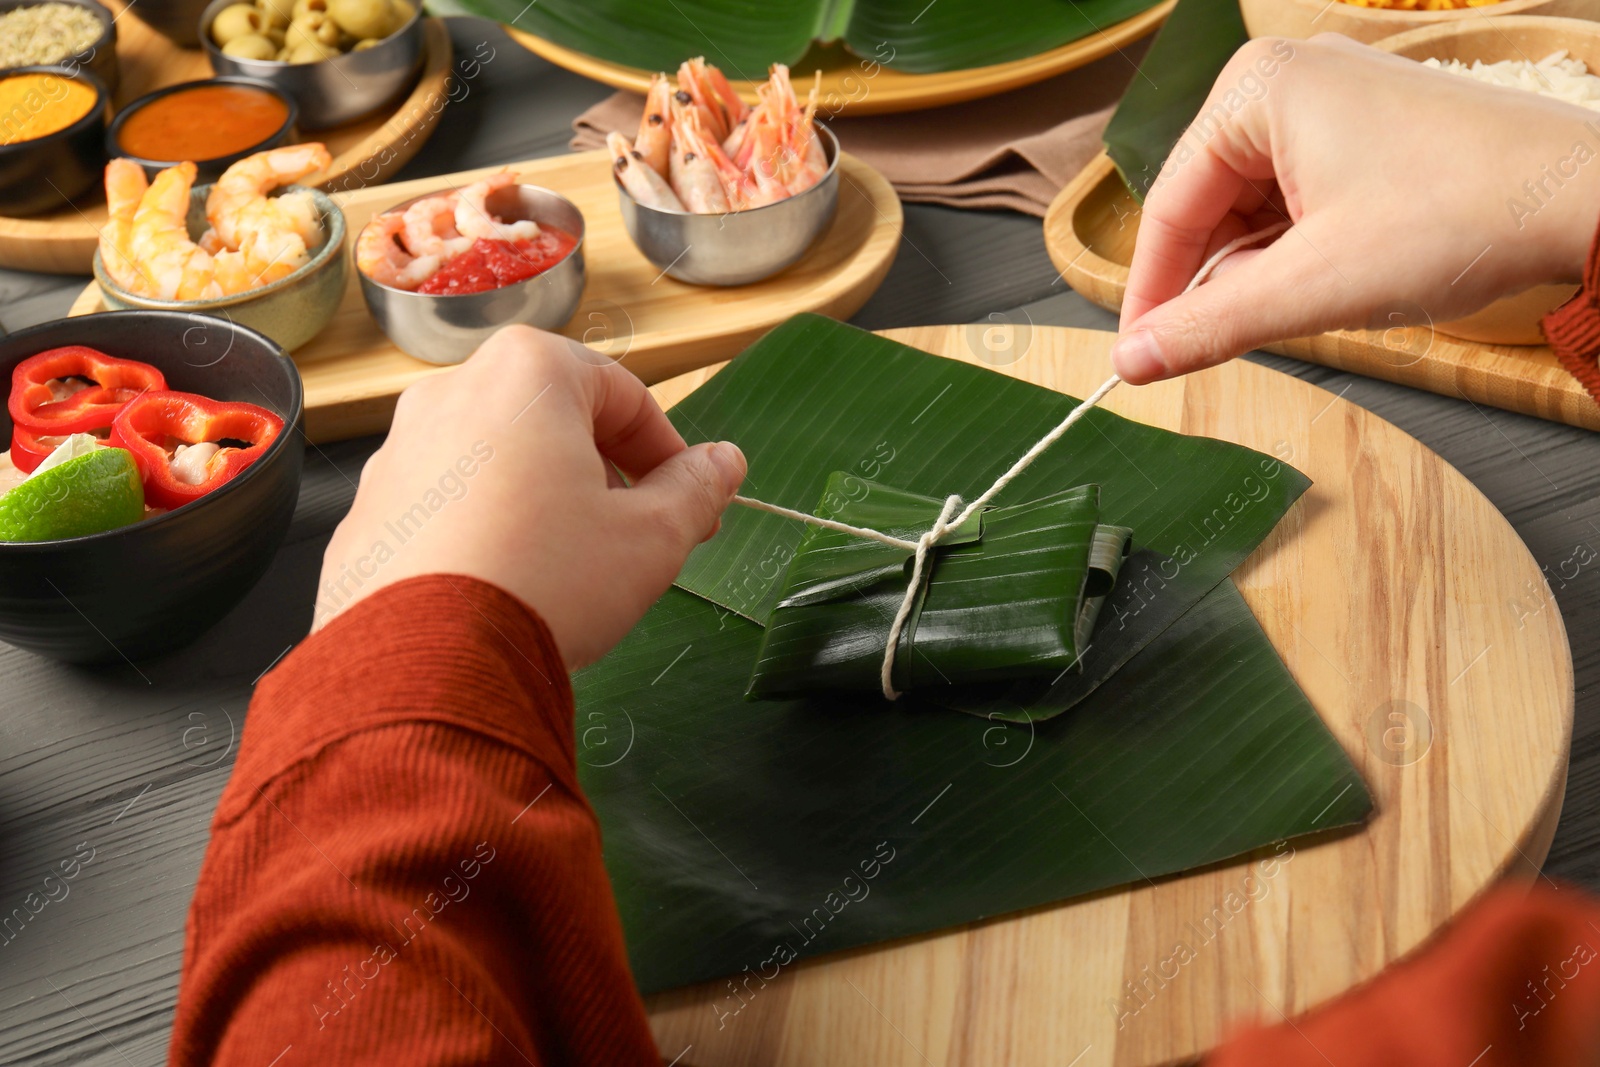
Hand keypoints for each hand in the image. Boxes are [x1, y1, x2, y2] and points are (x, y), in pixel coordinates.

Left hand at [313, 326, 746, 667]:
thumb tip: (724, 464)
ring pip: (495, 461)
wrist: (427, 668)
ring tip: (569, 570)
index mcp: (528, 373)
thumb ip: (695, 489)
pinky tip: (507, 588)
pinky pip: (444, 507)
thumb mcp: (652, 537)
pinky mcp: (368, 511)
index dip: (669, 453)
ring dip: (542, 500)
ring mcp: (398, 452)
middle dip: (603, 472)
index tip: (688, 500)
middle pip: (554, 420)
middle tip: (635, 534)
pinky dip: (483, 531)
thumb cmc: (546, 583)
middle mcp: (451, 392)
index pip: (625, 394)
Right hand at [1112, 33, 1599, 382]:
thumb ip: (1208, 327)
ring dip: (1262, 270)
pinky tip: (1329, 282)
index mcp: (1256, 90)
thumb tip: (1130, 362)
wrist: (1587, 199)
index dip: (1149, 294)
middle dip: (1217, 280)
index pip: (1169, 207)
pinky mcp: (1365, 127)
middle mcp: (1286, 79)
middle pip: (1209, 205)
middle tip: (1222, 346)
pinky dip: (1298, 251)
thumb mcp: (1312, 288)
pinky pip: (1296, 198)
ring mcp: (1330, 98)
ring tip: (1308, 305)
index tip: (1133, 357)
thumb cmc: (1462, 216)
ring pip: (1253, 208)